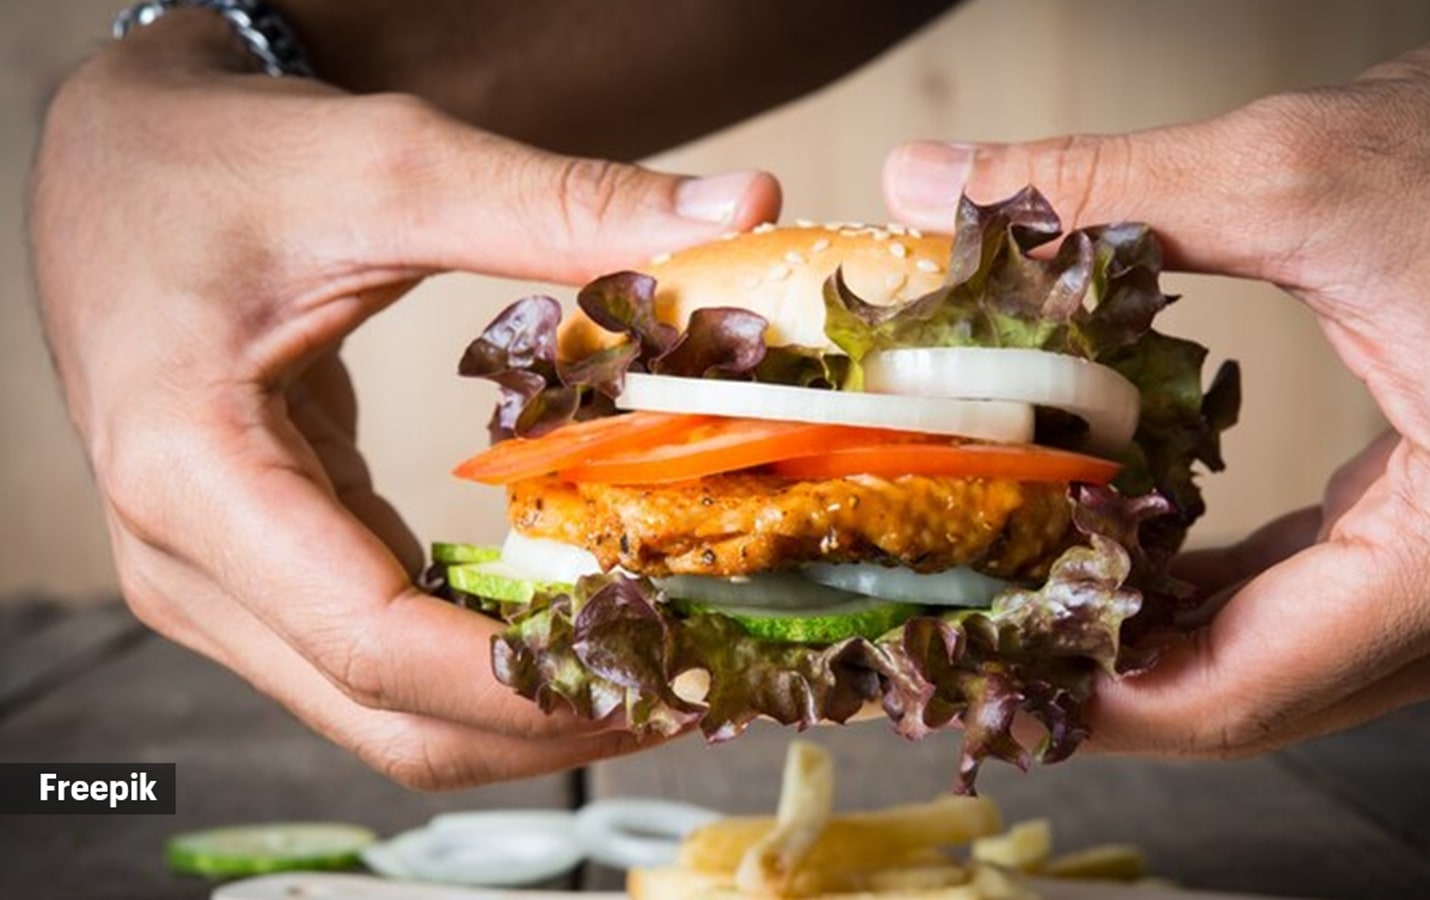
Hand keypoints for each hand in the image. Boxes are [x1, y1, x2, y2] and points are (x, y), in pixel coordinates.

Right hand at [30, 12, 777, 787]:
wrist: (120, 163)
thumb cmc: (220, 160)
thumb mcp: (389, 168)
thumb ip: (562, 205)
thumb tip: (746, 209)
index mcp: (192, 475)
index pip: (375, 643)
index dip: (530, 682)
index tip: (667, 665)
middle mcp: (187, 561)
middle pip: (387, 713)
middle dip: (551, 720)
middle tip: (699, 684)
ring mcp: (215, 581)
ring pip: (384, 712)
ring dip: (526, 710)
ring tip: (662, 667)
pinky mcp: (259, 571)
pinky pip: (380, 659)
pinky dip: (485, 664)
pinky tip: (582, 628)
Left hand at [883, 10, 1429, 754]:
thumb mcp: (1300, 171)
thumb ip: (1103, 190)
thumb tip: (926, 181)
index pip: (1247, 689)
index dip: (1096, 694)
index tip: (987, 667)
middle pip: (1260, 695)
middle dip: (1107, 673)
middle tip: (981, 635)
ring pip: (1289, 664)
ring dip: (1155, 639)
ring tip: (1027, 599)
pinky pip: (1323, 609)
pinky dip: (1220, 597)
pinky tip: (1129, 559)